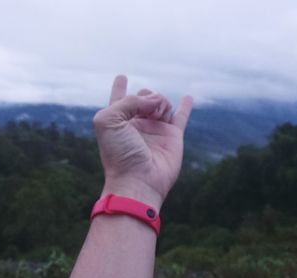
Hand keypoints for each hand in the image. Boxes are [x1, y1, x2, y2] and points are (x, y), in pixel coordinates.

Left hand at [93, 75, 192, 210]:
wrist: (139, 180)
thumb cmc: (119, 153)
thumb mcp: (109, 120)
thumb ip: (129, 101)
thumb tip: (155, 101)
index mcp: (118, 120)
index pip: (119, 99)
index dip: (120, 88)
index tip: (122, 77)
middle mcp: (137, 123)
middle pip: (144, 96)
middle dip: (146, 95)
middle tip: (145, 109)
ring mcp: (155, 129)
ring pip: (161, 102)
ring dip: (160, 102)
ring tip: (157, 116)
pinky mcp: (173, 136)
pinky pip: (181, 116)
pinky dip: (185, 106)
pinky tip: (187, 98)